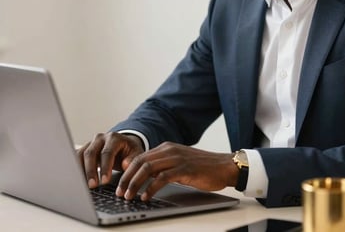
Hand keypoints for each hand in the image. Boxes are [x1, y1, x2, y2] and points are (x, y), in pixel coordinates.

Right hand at [77, 132, 144, 188]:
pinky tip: (76, 180)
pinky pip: (76, 158)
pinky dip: (75, 168)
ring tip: (82, 185)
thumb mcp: (136, 153)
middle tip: (92, 186)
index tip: (105, 181)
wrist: (123, 144)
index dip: (105, 167)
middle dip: (90, 170)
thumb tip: (125, 165)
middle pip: (91, 153)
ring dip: (80, 170)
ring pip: (80, 155)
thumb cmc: (129, 151)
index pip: (107, 152)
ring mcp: (90, 143)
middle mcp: (100, 138)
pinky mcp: (84, 149)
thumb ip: (132, 159)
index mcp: (114, 138)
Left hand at [115, 142, 237, 200]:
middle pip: (141, 162)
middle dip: (127, 178)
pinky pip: (163, 178)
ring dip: (135, 183)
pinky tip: (146, 196)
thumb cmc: (202, 167)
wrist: (224, 166)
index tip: (120, 183)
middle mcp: (169, 150)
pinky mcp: (185, 169)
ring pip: (148, 168)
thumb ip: (163, 166)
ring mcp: (177, 158)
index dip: (128, 171)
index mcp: (166, 147)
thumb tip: (145, 177)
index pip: (141, 157)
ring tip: (129, 196)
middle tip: (120, 192)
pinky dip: (151, 188)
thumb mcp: (179, 163)